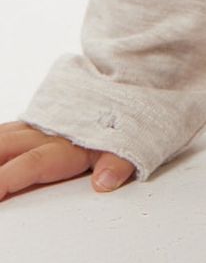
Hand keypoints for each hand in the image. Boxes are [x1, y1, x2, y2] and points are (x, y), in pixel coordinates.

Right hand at [0, 121, 135, 199]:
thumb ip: (119, 161)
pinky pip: (5, 131)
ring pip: (2, 137)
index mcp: (71, 142)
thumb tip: (104, 182)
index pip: (34, 163)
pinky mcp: (33, 123)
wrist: (129, 80)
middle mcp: (49, 132)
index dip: (10, 178)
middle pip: (7, 147)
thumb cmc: (127, 116)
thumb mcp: (135, 140)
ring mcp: (38, 126)